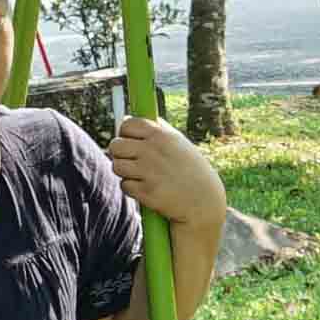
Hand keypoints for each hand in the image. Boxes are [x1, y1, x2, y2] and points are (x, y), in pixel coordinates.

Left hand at [110, 114, 224, 234]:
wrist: (204, 201)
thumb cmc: (191, 170)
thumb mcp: (179, 143)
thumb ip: (156, 129)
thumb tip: (128, 118)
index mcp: (162, 135)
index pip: (127, 124)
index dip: (124, 132)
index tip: (130, 140)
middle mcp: (153, 151)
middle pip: (115, 145)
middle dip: (119, 153)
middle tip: (130, 160)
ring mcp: (149, 172)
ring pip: (116, 166)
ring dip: (124, 172)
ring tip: (138, 175)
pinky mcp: (147, 192)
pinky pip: (125, 185)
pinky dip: (132, 188)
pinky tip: (146, 188)